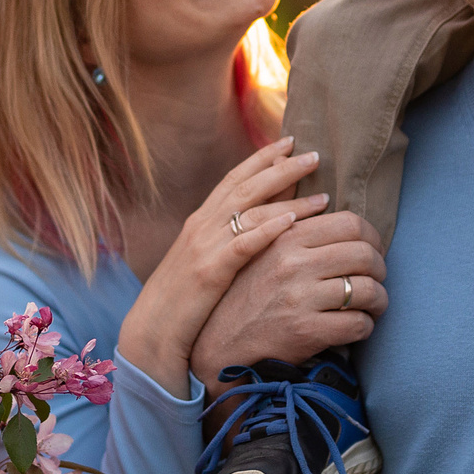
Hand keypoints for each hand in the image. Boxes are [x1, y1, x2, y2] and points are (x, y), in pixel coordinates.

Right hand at [116, 138, 327, 389]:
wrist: (151, 330)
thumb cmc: (182, 301)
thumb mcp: (203, 260)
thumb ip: (227, 237)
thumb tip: (263, 222)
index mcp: (199, 221)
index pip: (234, 178)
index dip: (262, 158)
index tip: (290, 143)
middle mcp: (201, 226)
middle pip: (246, 185)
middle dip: (281, 168)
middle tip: (314, 154)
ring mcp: (204, 247)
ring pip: (249, 210)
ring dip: (287, 198)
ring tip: (322, 195)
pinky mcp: (210, 272)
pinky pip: (242, 243)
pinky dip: (267, 229)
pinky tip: (291, 221)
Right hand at [188, 209, 386, 396]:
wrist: (222, 342)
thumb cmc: (248, 293)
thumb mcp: (260, 248)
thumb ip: (290, 223)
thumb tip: (325, 197)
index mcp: (286, 237)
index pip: (349, 223)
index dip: (371, 237)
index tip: (371, 250)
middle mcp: (293, 263)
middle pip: (364, 254)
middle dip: (380, 268)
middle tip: (376, 279)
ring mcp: (300, 298)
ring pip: (368, 290)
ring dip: (379, 300)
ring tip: (373, 305)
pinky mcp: (306, 331)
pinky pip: (359, 324)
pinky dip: (366, 326)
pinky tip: (358, 326)